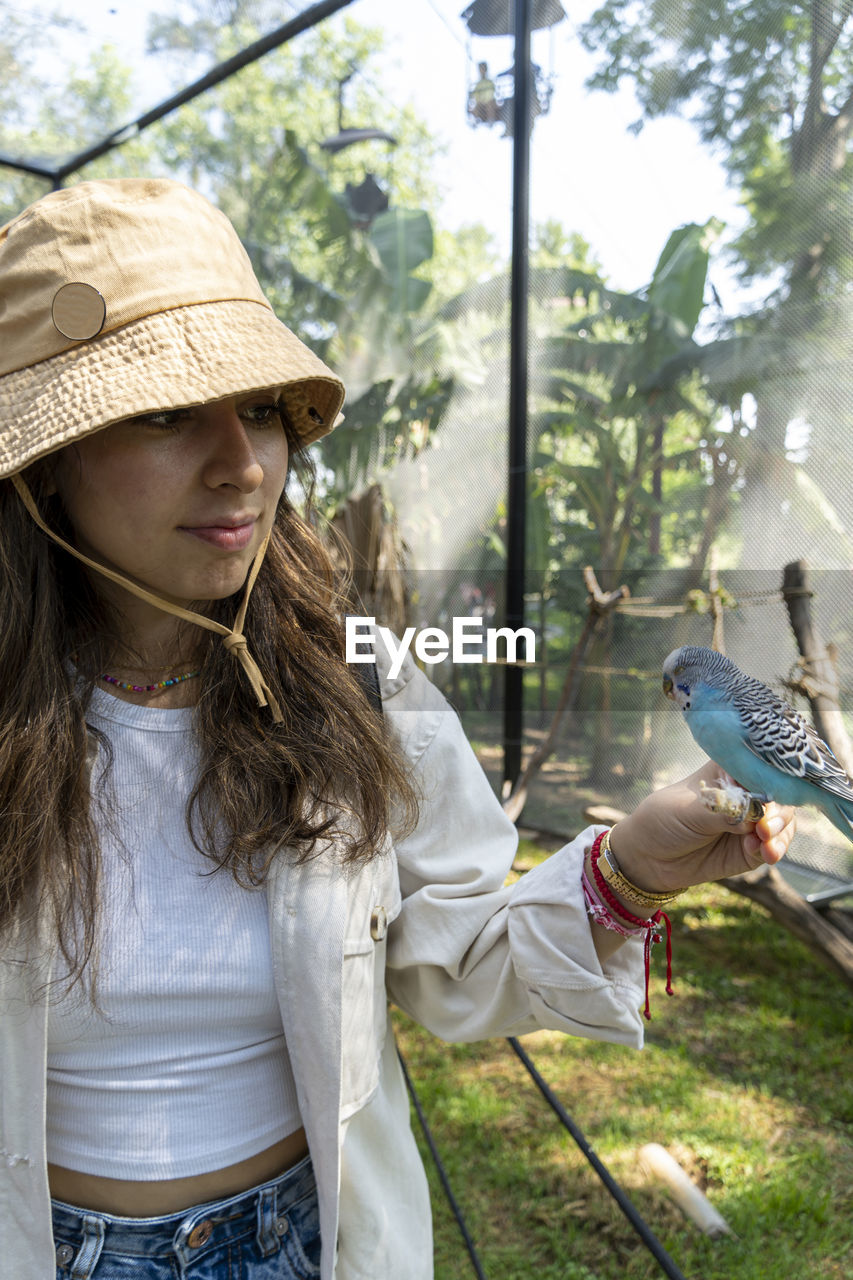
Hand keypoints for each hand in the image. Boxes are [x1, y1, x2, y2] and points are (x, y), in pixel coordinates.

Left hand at [607, 759, 795, 894]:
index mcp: (729, 770)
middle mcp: (746, 793)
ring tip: (765, 843)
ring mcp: (752, 820)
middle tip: (764, 828)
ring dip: (780, 832)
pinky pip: (776, 845)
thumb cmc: (663, 820)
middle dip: (778, 812)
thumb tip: (754, 815)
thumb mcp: (688, 811)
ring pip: (784, 821)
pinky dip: (775, 849)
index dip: (772, 779)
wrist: (649, 857)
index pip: (762, 767)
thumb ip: (722, 812)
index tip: (769, 794)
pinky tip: (763, 853)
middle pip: (780, 795)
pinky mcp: (752, 848)